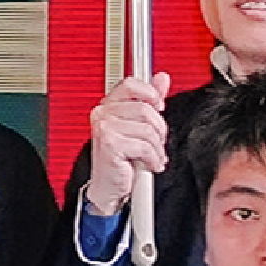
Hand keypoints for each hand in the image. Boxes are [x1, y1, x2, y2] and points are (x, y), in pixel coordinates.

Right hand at [75, 67, 173, 215]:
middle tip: (156, 143)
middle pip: (145, 108)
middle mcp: (103, 114)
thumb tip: (162, 78)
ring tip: (152, 157)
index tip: (159, 106)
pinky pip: (144, 145)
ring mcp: (105, 127)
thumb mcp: (137, 126)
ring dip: (156, 148)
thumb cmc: (120, 159)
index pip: (131, 85)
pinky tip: (148, 165)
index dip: (150, 93)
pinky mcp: (110, 143)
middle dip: (158, 130)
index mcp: (108, 106)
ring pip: (147, 129)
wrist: (109, 187)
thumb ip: (149, 100)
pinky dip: (152, 158)